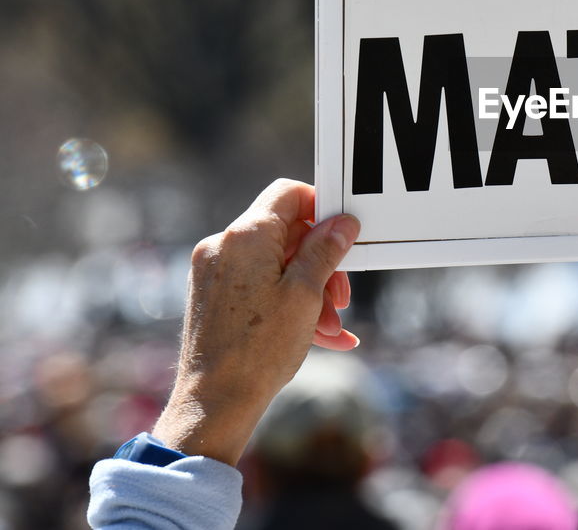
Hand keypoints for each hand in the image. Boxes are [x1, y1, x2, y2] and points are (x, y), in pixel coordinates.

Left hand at [151, 179, 359, 465]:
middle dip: (321, 263)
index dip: (322, 209)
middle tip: (341, 298)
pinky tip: (318, 335)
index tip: (344, 238)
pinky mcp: (212, 296)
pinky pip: (259, 285)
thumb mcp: (306, 294)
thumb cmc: (259, 350)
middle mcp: (223, 246)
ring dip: (309, 290)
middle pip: (286, 234)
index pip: (289, 194)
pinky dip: (287, 302)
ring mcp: (214, 272)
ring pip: (276, 264)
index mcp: (245, 236)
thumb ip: (325, 250)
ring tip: (329, 327)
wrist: (214, 403)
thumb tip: (343, 222)